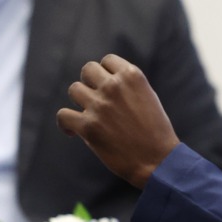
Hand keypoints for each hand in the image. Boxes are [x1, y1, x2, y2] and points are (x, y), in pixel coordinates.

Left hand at [56, 54, 180, 188]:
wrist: (158, 161)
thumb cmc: (156, 132)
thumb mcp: (148, 96)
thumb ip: (127, 85)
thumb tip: (104, 81)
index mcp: (131, 75)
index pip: (107, 61)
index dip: (105, 73)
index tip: (106, 86)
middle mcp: (114, 86)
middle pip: (88, 70)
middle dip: (90, 83)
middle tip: (95, 99)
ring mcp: (99, 105)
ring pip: (74, 89)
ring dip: (80, 102)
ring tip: (87, 115)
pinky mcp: (88, 126)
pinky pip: (63, 115)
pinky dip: (65, 123)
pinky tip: (72, 131)